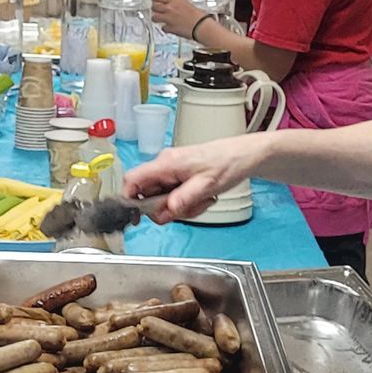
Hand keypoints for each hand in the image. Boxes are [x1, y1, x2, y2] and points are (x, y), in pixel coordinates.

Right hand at [125, 134, 261, 220]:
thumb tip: (167, 210)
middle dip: (165, 209)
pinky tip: (201, 198)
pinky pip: (173, 197)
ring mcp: (171, 172)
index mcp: (166, 163)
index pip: (132, 180)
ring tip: (200, 201)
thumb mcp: (207, 185)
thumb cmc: (227, 163)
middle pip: (146, 195)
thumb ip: (184, 199)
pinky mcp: (178, 177)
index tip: (137, 217)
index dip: (128, 200)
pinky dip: (186, 203)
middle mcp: (164, 166)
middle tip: (186, 209)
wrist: (242, 156)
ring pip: (161, 199)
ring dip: (180, 207)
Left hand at [149, 0, 203, 40]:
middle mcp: (169, 9)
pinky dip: (165, 28)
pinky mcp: (169, 28)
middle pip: (154, 6)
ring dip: (156, 18)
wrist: (201, 26)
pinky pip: (163, 28)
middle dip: (154, 8)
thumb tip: (174, 5)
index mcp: (174, 1)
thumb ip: (178, 4)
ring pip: (154, 17)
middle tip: (155, 9)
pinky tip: (168, 27)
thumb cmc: (198, 15)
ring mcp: (168, 19)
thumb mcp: (188, 4)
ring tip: (158, 19)